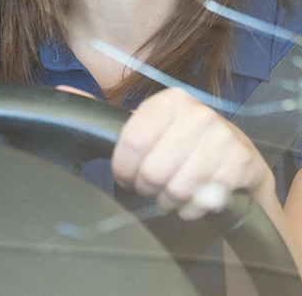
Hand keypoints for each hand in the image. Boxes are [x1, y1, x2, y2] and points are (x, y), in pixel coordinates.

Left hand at [111, 88, 273, 219]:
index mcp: (170, 101)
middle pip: (152, 171)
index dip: (124, 168)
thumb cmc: (184, 144)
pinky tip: (198, 194)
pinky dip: (194, 207)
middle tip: (155, 184)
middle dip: (149, 188)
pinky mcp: (240, 162)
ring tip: (175, 189)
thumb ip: (106, 116)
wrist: (237, 158)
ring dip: (171, 199)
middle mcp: (198, 113)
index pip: (131, 141)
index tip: (128, 173)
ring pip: (177, 189)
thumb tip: (61, 94)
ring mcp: (222, 136)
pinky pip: (202, 200)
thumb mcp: (148, 127)